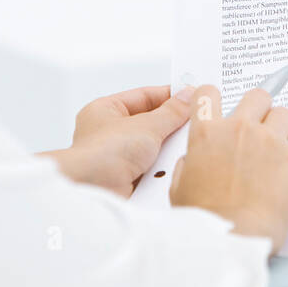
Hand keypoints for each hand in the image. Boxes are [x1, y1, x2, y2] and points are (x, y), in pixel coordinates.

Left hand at [43, 86, 193, 198]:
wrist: (92, 190)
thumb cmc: (103, 153)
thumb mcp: (147, 126)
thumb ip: (171, 112)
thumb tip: (187, 96)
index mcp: (106, 110)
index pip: (144, 96)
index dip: (169, 95)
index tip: (192, 95)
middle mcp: (109, 132)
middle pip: (151, 122)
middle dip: (171, 125)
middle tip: (195, 121)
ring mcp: (117, 156)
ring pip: (153, 146)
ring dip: (168, 148)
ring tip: (184, 145)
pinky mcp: (125, 177)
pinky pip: (151, 166)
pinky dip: (163, 167)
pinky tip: (174, 166)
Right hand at [170, 85, 287, 253]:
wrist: (234, 239)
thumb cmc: (205, 220)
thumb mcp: (179, 190)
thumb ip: (187, 165)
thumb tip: (195, 160)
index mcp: (207, 134)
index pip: (207, 94)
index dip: (213, 98)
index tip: (219, 106)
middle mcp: (240, 129)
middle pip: (257, 96)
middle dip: (259, 109)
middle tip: (258, 130)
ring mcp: (270, 141)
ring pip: (285, 114)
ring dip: (283, 130)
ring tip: (279, 155)